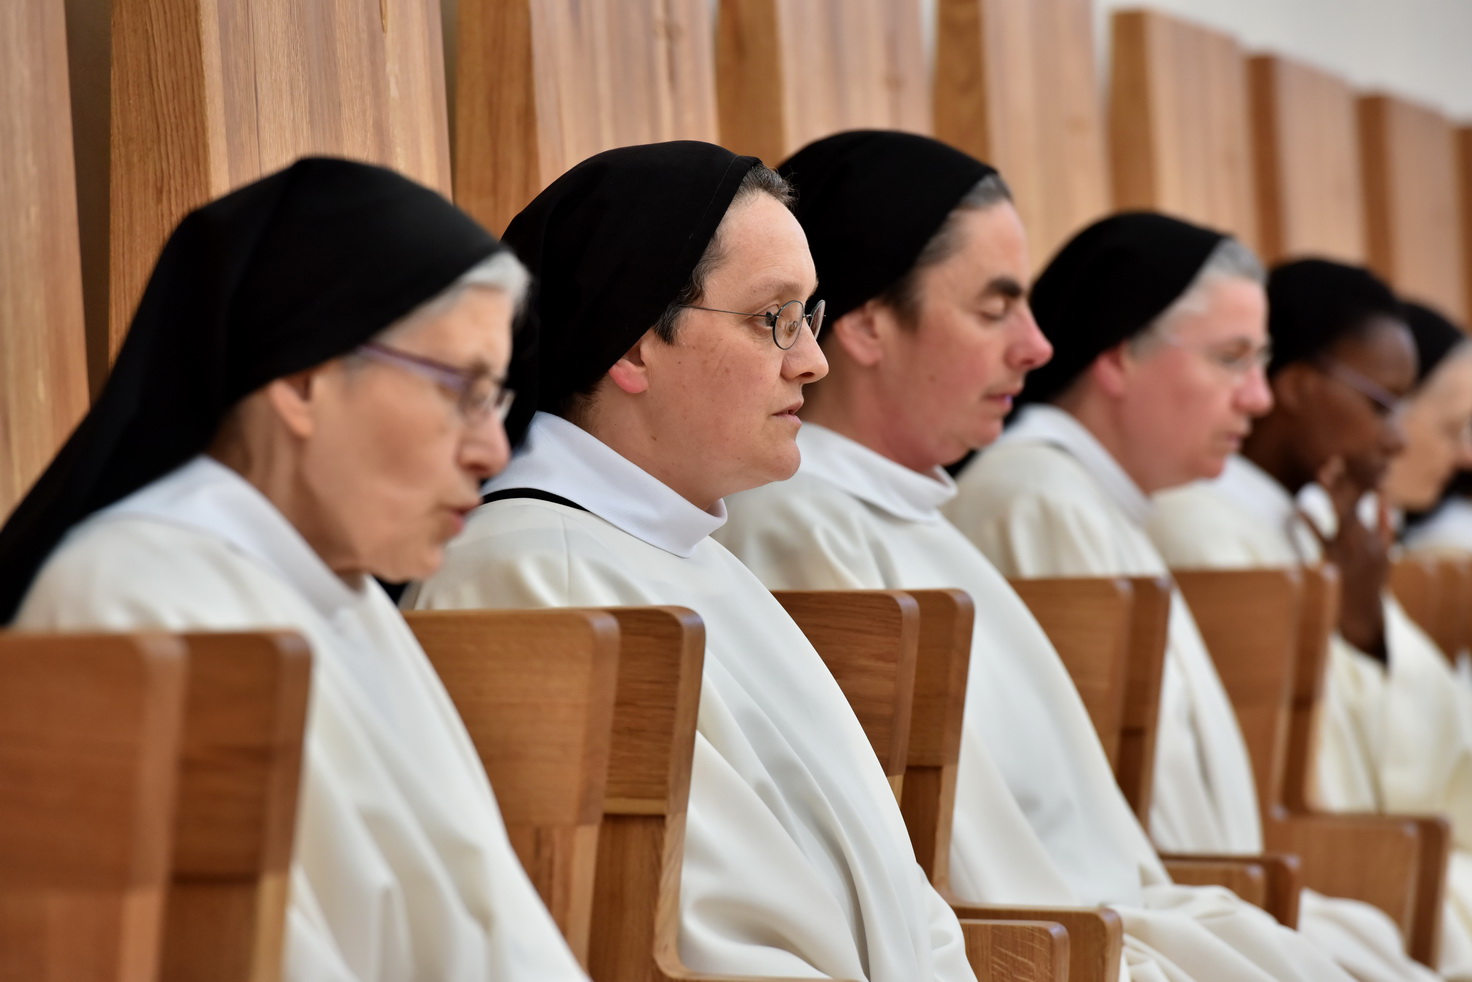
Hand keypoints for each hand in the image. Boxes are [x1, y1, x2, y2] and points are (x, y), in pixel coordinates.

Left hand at [1301, 456, 1390, 659]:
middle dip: (1343, 483)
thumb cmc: (1372, 582)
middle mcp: (1364, 542)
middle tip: (1331, 461)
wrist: (1363, 616)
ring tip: (1322, 473)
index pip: (1368, 505)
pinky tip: (1299, 509)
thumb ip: (1384, 525)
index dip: (1358, 482)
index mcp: (1375, 538)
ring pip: (1342, 517)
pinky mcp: (1332, 563)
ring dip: (1332, 495)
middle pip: (1354, 506)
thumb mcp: (1385, 554)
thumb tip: (1384, 498)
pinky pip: (1321, 540)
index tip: (1344, 463)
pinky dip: (1311, 524)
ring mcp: (1349, 552)